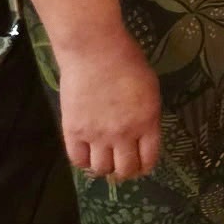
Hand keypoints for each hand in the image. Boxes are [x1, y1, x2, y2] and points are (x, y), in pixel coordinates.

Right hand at [54, 32, 161, 181]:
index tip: (142, 166)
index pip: (149, 158)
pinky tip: (87, 155)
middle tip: (122, 166)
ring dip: (104, 168)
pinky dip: (83, 162)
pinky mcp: (73, 131)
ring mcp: (96, 134)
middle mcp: (123, 133)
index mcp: (147, 122)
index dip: (145, 167)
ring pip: (101, 169)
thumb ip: (147, 115)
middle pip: (125, 169)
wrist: (95, 51)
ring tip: (104, 160)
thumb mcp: (150, 89)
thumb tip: (143, 132)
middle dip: (126, 171)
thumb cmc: (128, 61)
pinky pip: (77, 160)